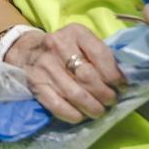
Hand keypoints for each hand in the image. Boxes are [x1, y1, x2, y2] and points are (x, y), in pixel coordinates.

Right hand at [4, 24, 126, 122]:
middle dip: (105, 95)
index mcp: (75, 33)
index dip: (115, 75)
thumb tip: (121, 79)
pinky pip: (58, 105)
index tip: (122, 87)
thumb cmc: (63, 48)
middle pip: (89, 77)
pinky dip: (73, 115)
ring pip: (76, 94)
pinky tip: (80, 116)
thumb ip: (99, 54)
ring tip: (99, 111)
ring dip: (92, 108)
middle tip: (111, 101)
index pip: (100, 55)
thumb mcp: (81, 41)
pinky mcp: (36, 84)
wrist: (26, 51)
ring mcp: (45, 66)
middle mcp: (58, 46)